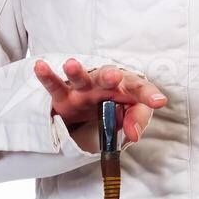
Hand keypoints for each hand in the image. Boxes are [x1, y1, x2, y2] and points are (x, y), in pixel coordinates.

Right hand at [34, 58, 166, 142]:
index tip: (158, 101)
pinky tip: (40, 66)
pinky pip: (55, 86)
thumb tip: (133, 134)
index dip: (147, 94)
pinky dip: (47, 76)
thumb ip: (136, 120)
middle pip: (108, 76)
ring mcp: (83, 89)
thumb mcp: (129, 114)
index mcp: (124, 87)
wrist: (90, 106)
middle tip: (113, 77)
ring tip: (71, 65)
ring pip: (81, 78)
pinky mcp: (64, 96)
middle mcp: (104, 83)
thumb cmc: (114, 105)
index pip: (138, 88)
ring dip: (76, 72)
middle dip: (110, 76)